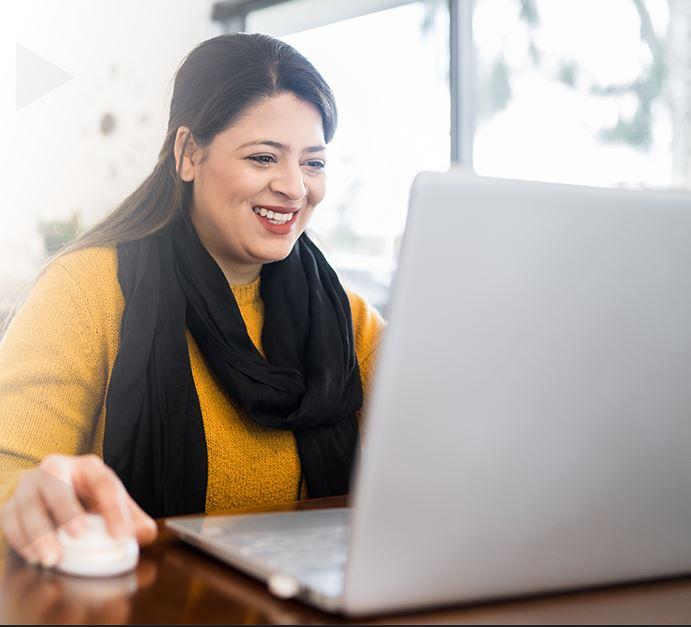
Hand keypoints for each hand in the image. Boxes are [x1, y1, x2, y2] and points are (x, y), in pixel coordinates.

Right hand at [0, 454, 156, 566]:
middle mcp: (57, 468)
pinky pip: (10, 518)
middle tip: (78, 535)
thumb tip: (144, 535)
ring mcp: (31, 484)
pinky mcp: (12, 502)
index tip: (123, 537)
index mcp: (89, 467)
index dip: (115, 511)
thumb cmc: (88, 498)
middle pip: (57, 484)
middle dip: (67, 510)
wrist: (53, 491)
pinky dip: (21, 539)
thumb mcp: (112, 502)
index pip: (105, 484)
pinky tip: (34, 557)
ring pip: (28, 502)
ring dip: (38, 532)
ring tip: (52, 558)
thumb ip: (132, 519)